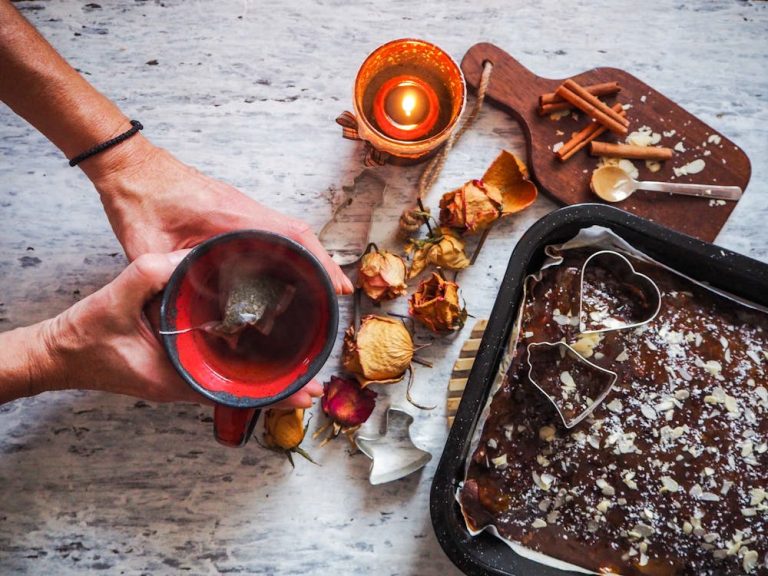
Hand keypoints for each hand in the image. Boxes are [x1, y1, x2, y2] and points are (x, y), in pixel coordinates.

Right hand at [36, 250, 321, 407]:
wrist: (59, 353)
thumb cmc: (84, 339)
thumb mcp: (113, 303)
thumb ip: (144, 279)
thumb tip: (181, 259)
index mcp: (176, 378)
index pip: (235, 390)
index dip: (274, 393)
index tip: (308, 392)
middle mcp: (184, 380)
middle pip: (242, 385)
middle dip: (279, 384)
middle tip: (317, 376)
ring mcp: (181, 373)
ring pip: (231, 375)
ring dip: (262, 369)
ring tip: (299, 358)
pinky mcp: (177, 361)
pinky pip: (216, 362)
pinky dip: (239, 355)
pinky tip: (256, 338)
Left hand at [84, 137, 352, 295]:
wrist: (128, 165)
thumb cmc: (137, 198)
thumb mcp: (146, 248)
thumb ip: (167, 280)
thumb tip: (181, 317)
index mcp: (230, 216)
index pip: (291, 235)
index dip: (319, 260)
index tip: (337, 285)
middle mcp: (244, 209)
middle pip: (299, 234)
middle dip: (322, 263)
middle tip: (337, 295)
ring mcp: (241, 207)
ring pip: (288, 232)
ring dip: (308, 256)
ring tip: (319, 289)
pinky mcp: (233, 210)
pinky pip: (271, 230)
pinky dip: (288, 249)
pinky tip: (286, 272)